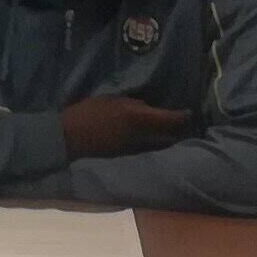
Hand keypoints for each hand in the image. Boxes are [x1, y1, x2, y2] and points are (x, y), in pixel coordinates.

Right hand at [58, 95, 192, 159]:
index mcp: (137, 117)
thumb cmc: (86, 113)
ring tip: (172, 135)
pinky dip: (150, 145)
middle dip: (176, 131)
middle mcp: (140, 135)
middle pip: (166, 135)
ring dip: (164, 140)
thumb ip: (131, 104)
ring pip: (156, 144)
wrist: (67, 137)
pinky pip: (144, 149)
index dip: (181, 116)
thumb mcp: (111, 100)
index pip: (168, 119)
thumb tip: (146, 107)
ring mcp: (133, 148)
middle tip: (183, 125)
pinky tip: (150, 141)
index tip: (189, 113)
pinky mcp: (124, 156)